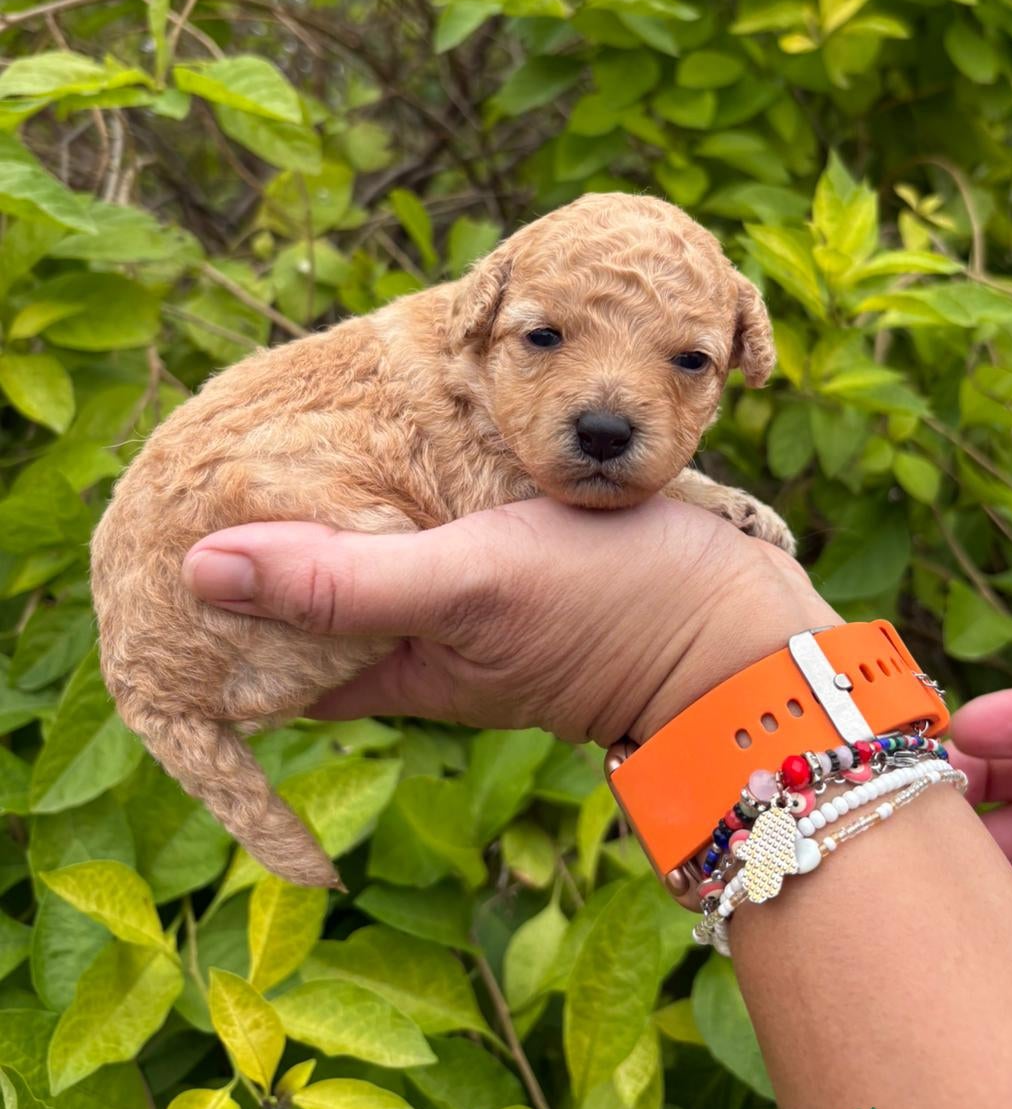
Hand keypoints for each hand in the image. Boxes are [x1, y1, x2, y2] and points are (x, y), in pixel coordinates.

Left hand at [182, 496, 833, 746]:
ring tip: (296, 442)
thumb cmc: (608, 608)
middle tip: (223, 467)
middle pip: (319, 605)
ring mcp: (478, 609)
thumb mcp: (466, 585)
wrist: (743, 625)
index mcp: (393, 666)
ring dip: (343, 517)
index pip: (268, 659)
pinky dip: (408, 499)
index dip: (214, 612)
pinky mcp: (524, 570)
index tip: (171, 543)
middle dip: (271, 552)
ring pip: (381, 564)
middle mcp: (426, 645)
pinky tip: (403, 447)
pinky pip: (441, 535)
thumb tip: (198, 570)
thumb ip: (340, 582)